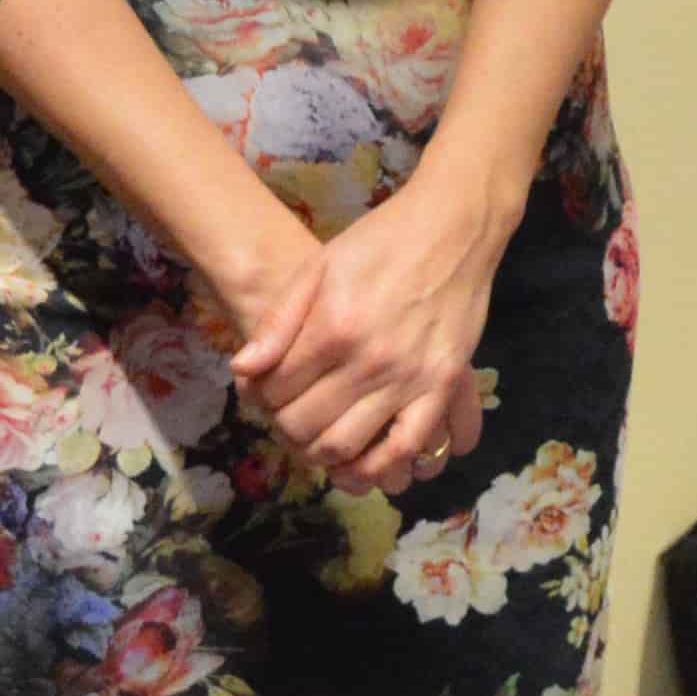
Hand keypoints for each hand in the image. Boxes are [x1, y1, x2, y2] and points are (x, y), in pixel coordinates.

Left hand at [231, 167, 510, 493]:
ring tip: (318, 438)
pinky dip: (380, 467)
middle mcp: (367, 360)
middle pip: (305, 425)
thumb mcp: (319, 266)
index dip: (262, 397)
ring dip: (321, 453)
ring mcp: (408, 377)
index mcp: (331, 327)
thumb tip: (243, 371)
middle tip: (290, 416)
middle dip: (285, 427)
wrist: (454, 228)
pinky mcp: (443, 386)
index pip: (276, 391)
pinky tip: (363, 464)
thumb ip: (280, 320)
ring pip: (347, 446)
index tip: (268, 391)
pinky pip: (407, 447)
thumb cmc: (380, 241)